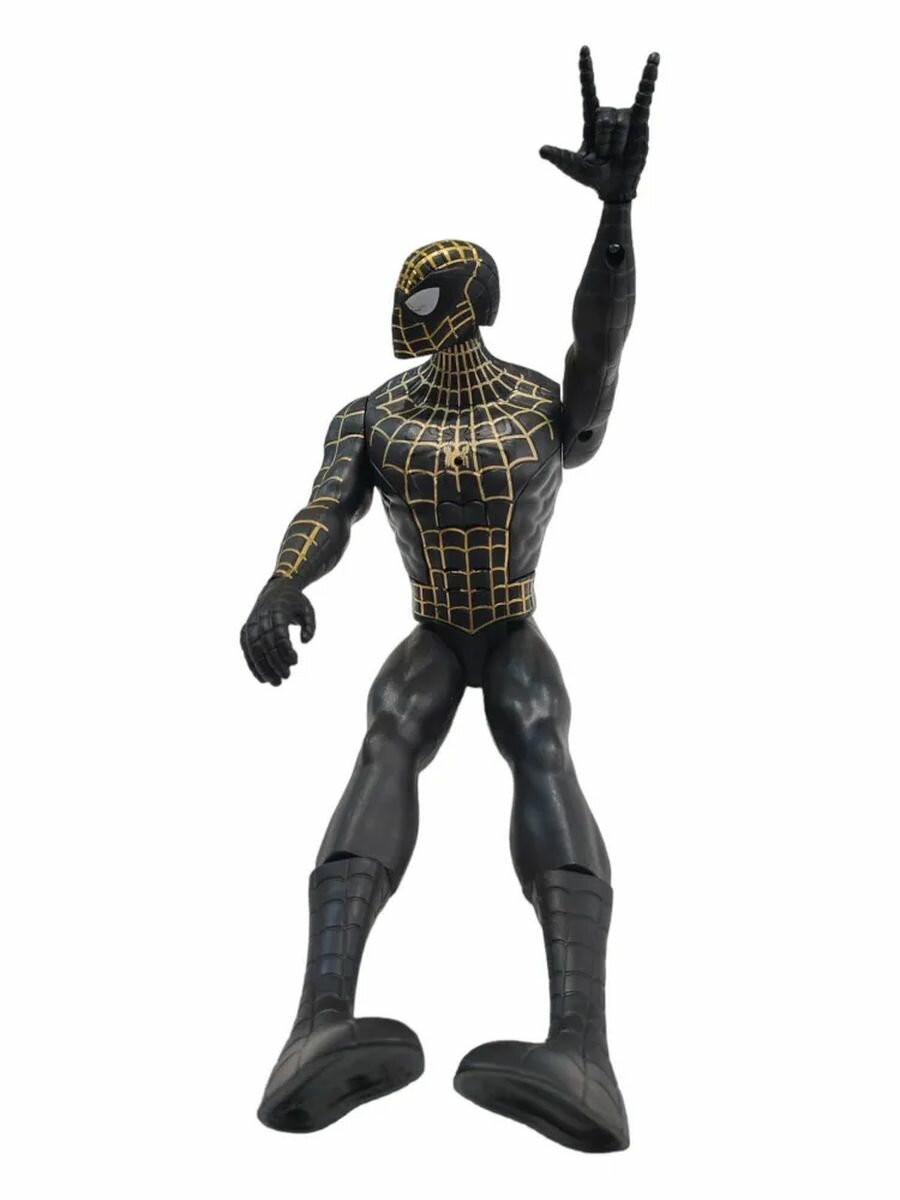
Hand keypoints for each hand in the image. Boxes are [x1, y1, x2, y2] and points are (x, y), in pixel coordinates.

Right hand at [240, 577, 315, 685]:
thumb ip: (310, 625)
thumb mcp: (308, 609)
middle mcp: (261, 616)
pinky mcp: (245, 630)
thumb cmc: (295, 603)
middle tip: (286, 677)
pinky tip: (261, 678)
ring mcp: (251, 623)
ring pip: (254, 649)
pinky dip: (253, 665)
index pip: (279, 633)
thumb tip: (305, 641)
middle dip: (275, 663)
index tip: (296, 662)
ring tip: (275, 682)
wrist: (275, 589)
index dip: (286, 650)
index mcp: (278, 609)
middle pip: (266, 644)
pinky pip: (247, 650)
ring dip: (263, 668)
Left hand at [540, 47, 658, 202]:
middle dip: (603, 141)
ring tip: (616, 156)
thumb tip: (541, 150)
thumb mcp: (573, 167)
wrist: (614, 186)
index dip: (587, 71)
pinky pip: (644, 97)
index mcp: (591, 120)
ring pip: (619, 123)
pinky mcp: (641, 121)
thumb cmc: (593, 177)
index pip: (588, 90)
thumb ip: (560, 156)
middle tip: (604, 156)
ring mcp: (626, 116)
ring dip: (616, 144)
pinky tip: (653, 59)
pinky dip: (648, 79)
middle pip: (603, 118)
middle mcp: (609, 115)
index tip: (584, 49)